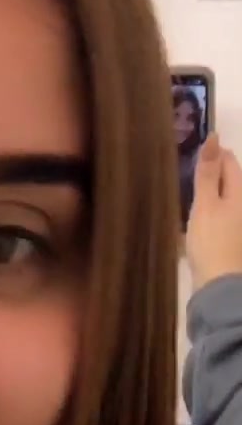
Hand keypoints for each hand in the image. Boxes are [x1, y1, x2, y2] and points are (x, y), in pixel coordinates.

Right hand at [187, 135, 241, 289]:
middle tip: (188, 171)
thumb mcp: (206, 204)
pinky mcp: (229, 242)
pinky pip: (218, 220)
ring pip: (223, 201)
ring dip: (208, 196)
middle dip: (212, 175)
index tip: (194, 151)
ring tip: (188, 195)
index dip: (214, 154)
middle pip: (228, 182)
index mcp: (240, 192)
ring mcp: (236, 225)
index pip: (229, 162)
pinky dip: (207, 216)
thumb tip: (214, 137)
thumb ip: (208, 173)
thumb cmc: (212, 242)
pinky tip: (194, 222)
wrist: (219, 288)